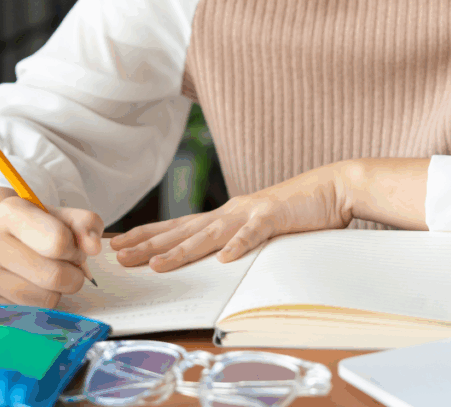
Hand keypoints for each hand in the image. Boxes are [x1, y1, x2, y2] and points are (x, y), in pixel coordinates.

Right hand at [0, 188, 103, 306]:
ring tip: (44, 277)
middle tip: (65, 267)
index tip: (72, 250)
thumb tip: (94, 248)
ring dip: (56, 292)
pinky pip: (28, 315)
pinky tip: (26, 288)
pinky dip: (37, 305)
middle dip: (73, 275)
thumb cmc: (28, 230)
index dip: (75, 250)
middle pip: (55, 276)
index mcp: (10, 213)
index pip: (59, 241)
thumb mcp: (58, 216)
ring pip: (45, 300)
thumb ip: (85, 224)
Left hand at [110, 160, 360, 271]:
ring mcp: (252, 212)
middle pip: (183, 230)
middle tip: (117, 256)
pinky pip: (254, 233)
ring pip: (209, 234)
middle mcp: (231, 211)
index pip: (178, 227)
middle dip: (148, 244)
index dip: (147, 235)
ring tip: (156, 264)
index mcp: (226, 215)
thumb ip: (236, 239)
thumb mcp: (259, 226)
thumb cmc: (297, 209)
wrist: (332, 187)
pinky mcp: (276, 216)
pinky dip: (239, 245)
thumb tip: (214, 259)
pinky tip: (224, 258)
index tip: (118, 244)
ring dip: (182, 250)